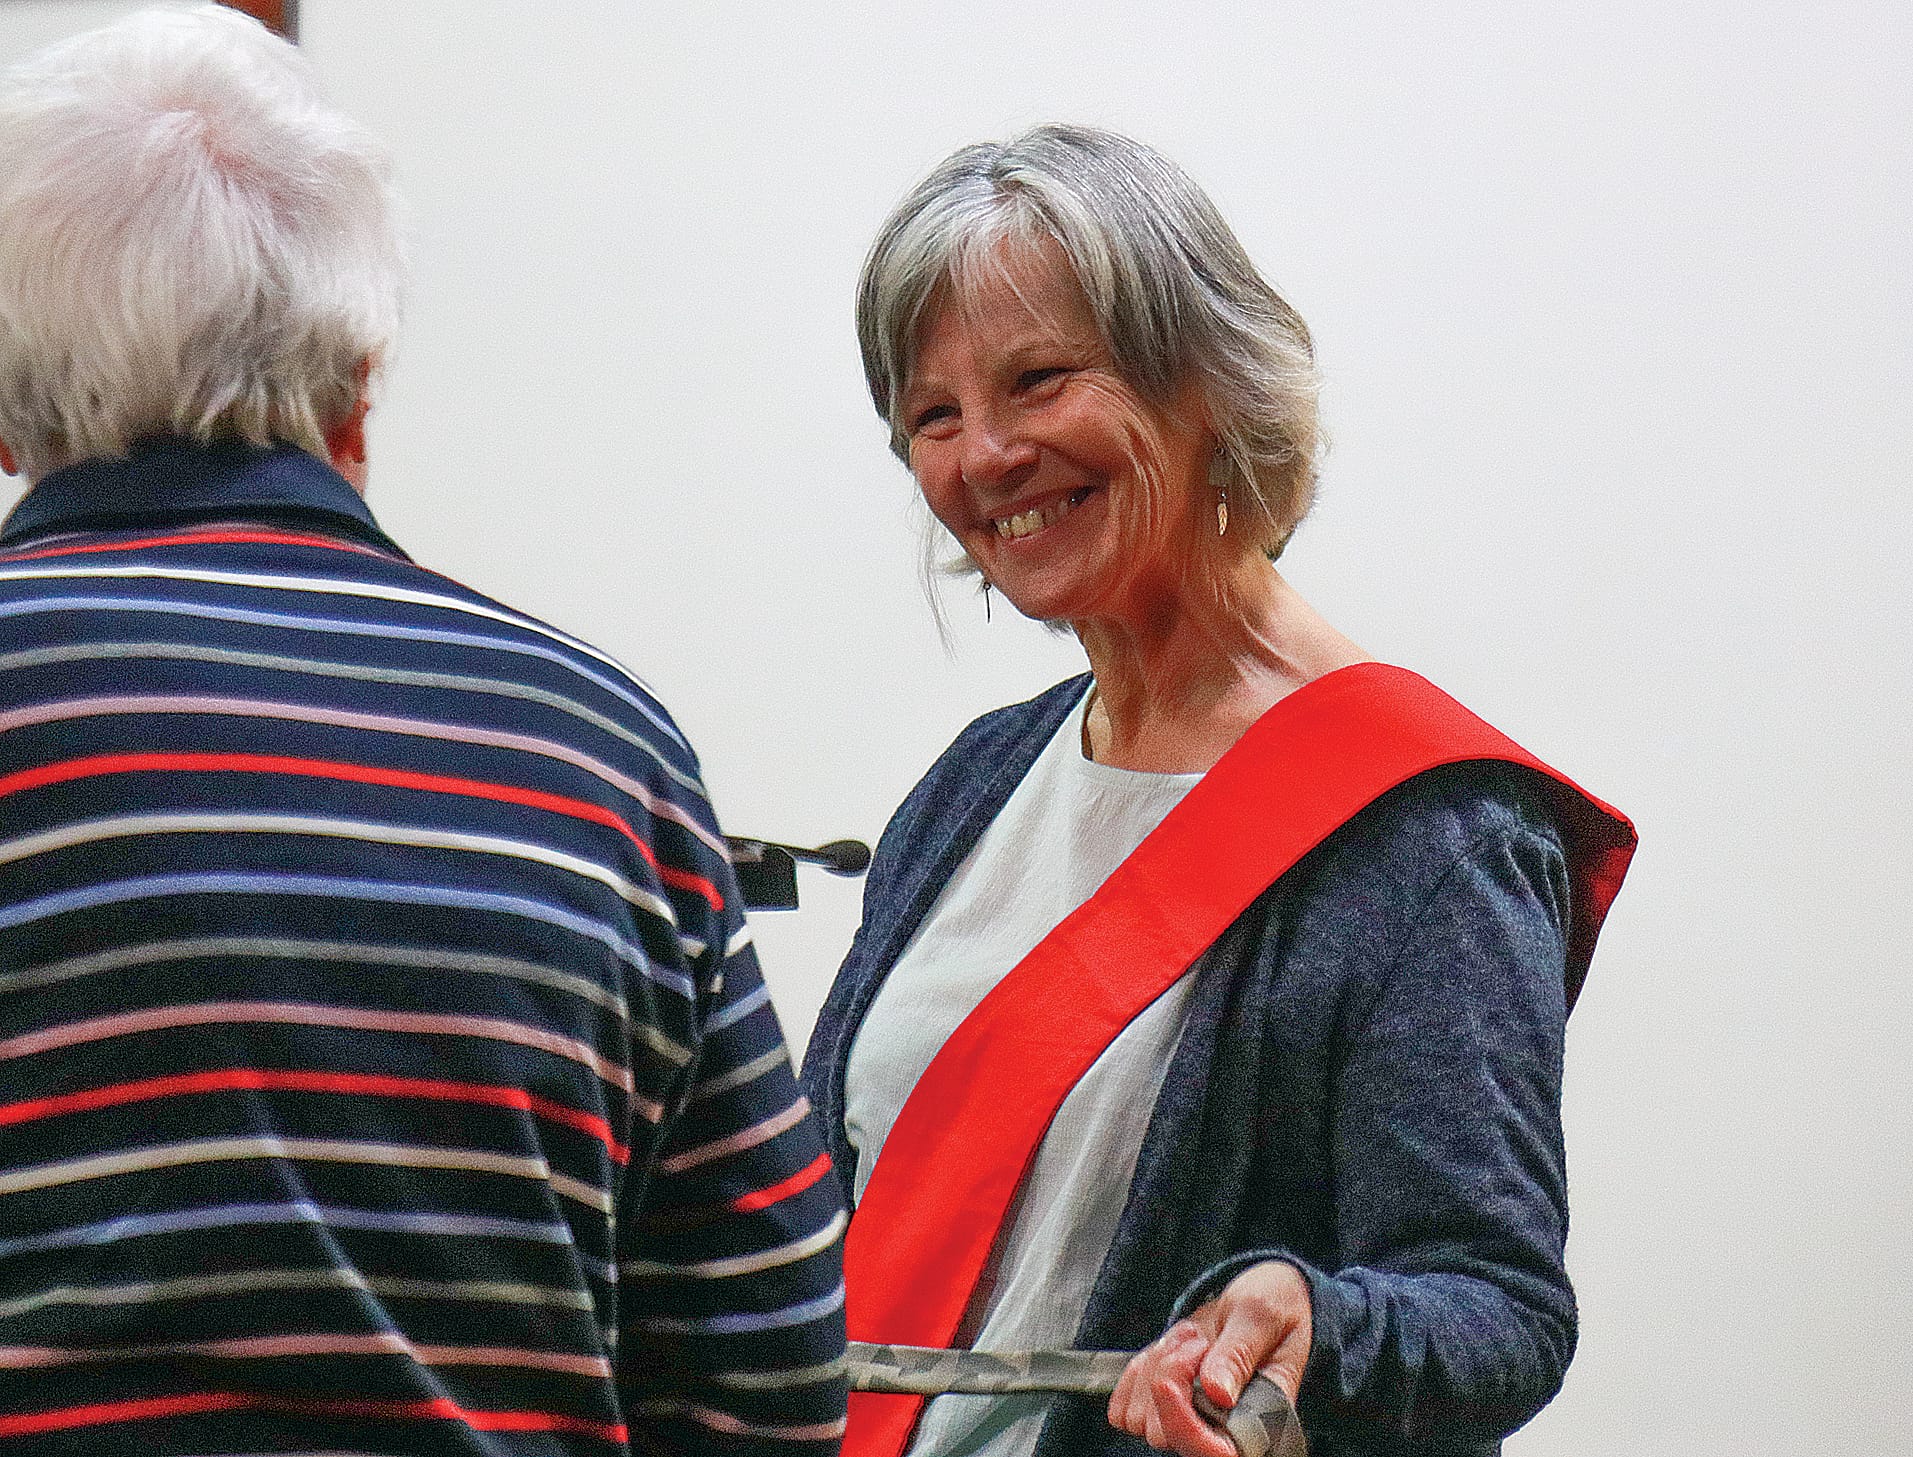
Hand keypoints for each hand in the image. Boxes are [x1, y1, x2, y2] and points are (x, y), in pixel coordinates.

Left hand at [1107, 1260, 1310, 1455]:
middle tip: (1201, 1339)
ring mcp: (1192, 1420)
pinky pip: (1126, 1406)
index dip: (1181, 1423)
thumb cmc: (1275, 1305)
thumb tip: (1217, 1393)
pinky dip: (1137, 1371)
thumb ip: (1239, 1353)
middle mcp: (1224, 1430)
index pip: (1212, 1451)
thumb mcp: (1262, 1315)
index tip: (1168, 1382)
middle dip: (1171, 1375)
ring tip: (1193, 1338)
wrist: (1265, 1295)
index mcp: (1260, 1419)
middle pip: (1165, 1431)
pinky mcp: (1166, 1405)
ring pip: (1141, 1417)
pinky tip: (1167, 1348)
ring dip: (1156, 1367)